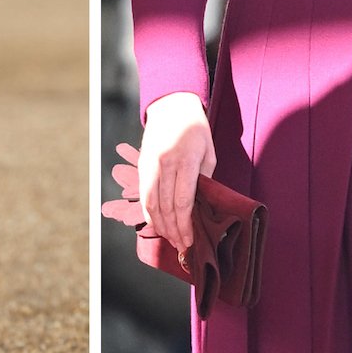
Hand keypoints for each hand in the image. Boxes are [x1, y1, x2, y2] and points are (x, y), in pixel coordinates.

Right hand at [138, 91, 215, 252]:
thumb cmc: (195, 129)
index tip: (190, 241)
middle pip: (166, 206)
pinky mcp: (142, 163)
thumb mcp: (209, 152)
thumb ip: (204, 179)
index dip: (185, 225)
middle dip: (173, 231)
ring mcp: (151, 163)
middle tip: (181, 247)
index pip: (183, 202)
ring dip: (159, 225)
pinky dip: (148, 212)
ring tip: (169, 238)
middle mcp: (166, 163)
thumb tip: (199, 206)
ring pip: (150, 203)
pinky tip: (156, 222)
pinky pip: (143, 194)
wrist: (172, 105)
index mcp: (186, 160)